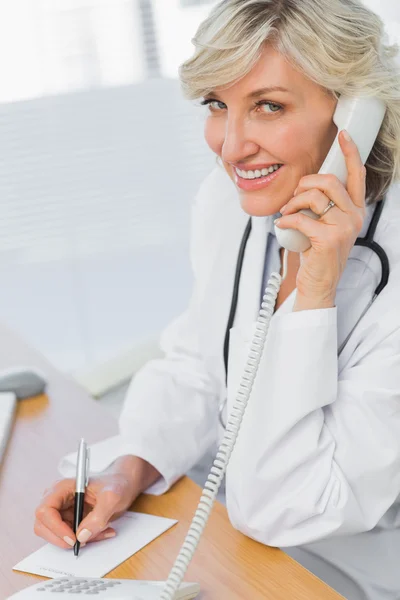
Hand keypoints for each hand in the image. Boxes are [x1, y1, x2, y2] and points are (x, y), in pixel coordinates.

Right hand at [34, 455, 159, 547]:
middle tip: (85, 541)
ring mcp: (62, 511)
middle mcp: (58, 499)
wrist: (124, 485)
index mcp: (62, 488)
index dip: (55, 528)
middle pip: (43, 525)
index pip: (45, 511)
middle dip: (63, 538)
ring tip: (101, 532)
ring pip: (56, 535)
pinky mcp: (69, 520)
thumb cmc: (117, 484)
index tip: (73, 538)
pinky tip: (101, 531)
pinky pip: (68, 537)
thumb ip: (99, 515)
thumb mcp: (113, 497)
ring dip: (77, 540)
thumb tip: (82, 536)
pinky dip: (84, 540)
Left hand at [275, 130, 366, 309]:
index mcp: (354, 211)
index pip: (357, 176)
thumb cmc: (317, 254)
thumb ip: (322, 205)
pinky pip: (301, 218)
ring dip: (293, 202)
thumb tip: (306, 184)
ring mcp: (344, 228)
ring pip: (314, 197)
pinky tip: (281, 224)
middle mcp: (354, 217)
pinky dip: (286, 219)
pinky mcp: (329, 239)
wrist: (318, 284)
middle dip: (305, 183)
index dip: (351, 153)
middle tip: (294, 197)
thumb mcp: (324, 225)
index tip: (343, 136)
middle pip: (329, 181)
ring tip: (286, 213)